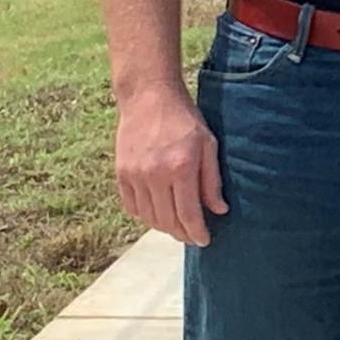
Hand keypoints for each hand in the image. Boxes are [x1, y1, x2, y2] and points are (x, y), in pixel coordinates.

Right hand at [115, 82, 226, 246]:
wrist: (149, 98)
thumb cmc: (185, 119)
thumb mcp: (208, 144)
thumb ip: (212, 180)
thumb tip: (219, 210)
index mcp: (180, 167)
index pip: (188, 214)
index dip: (197, 232)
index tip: (204, 241)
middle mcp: (155, 175)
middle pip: (167, 221)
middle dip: (182, 233)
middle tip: (193, 237)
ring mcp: (134, 176)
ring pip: (149, 217)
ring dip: (164, 227)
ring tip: (178, 227)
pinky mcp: (121, 174)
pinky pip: (132, 207)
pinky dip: (145, 216)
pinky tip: (158, 214)